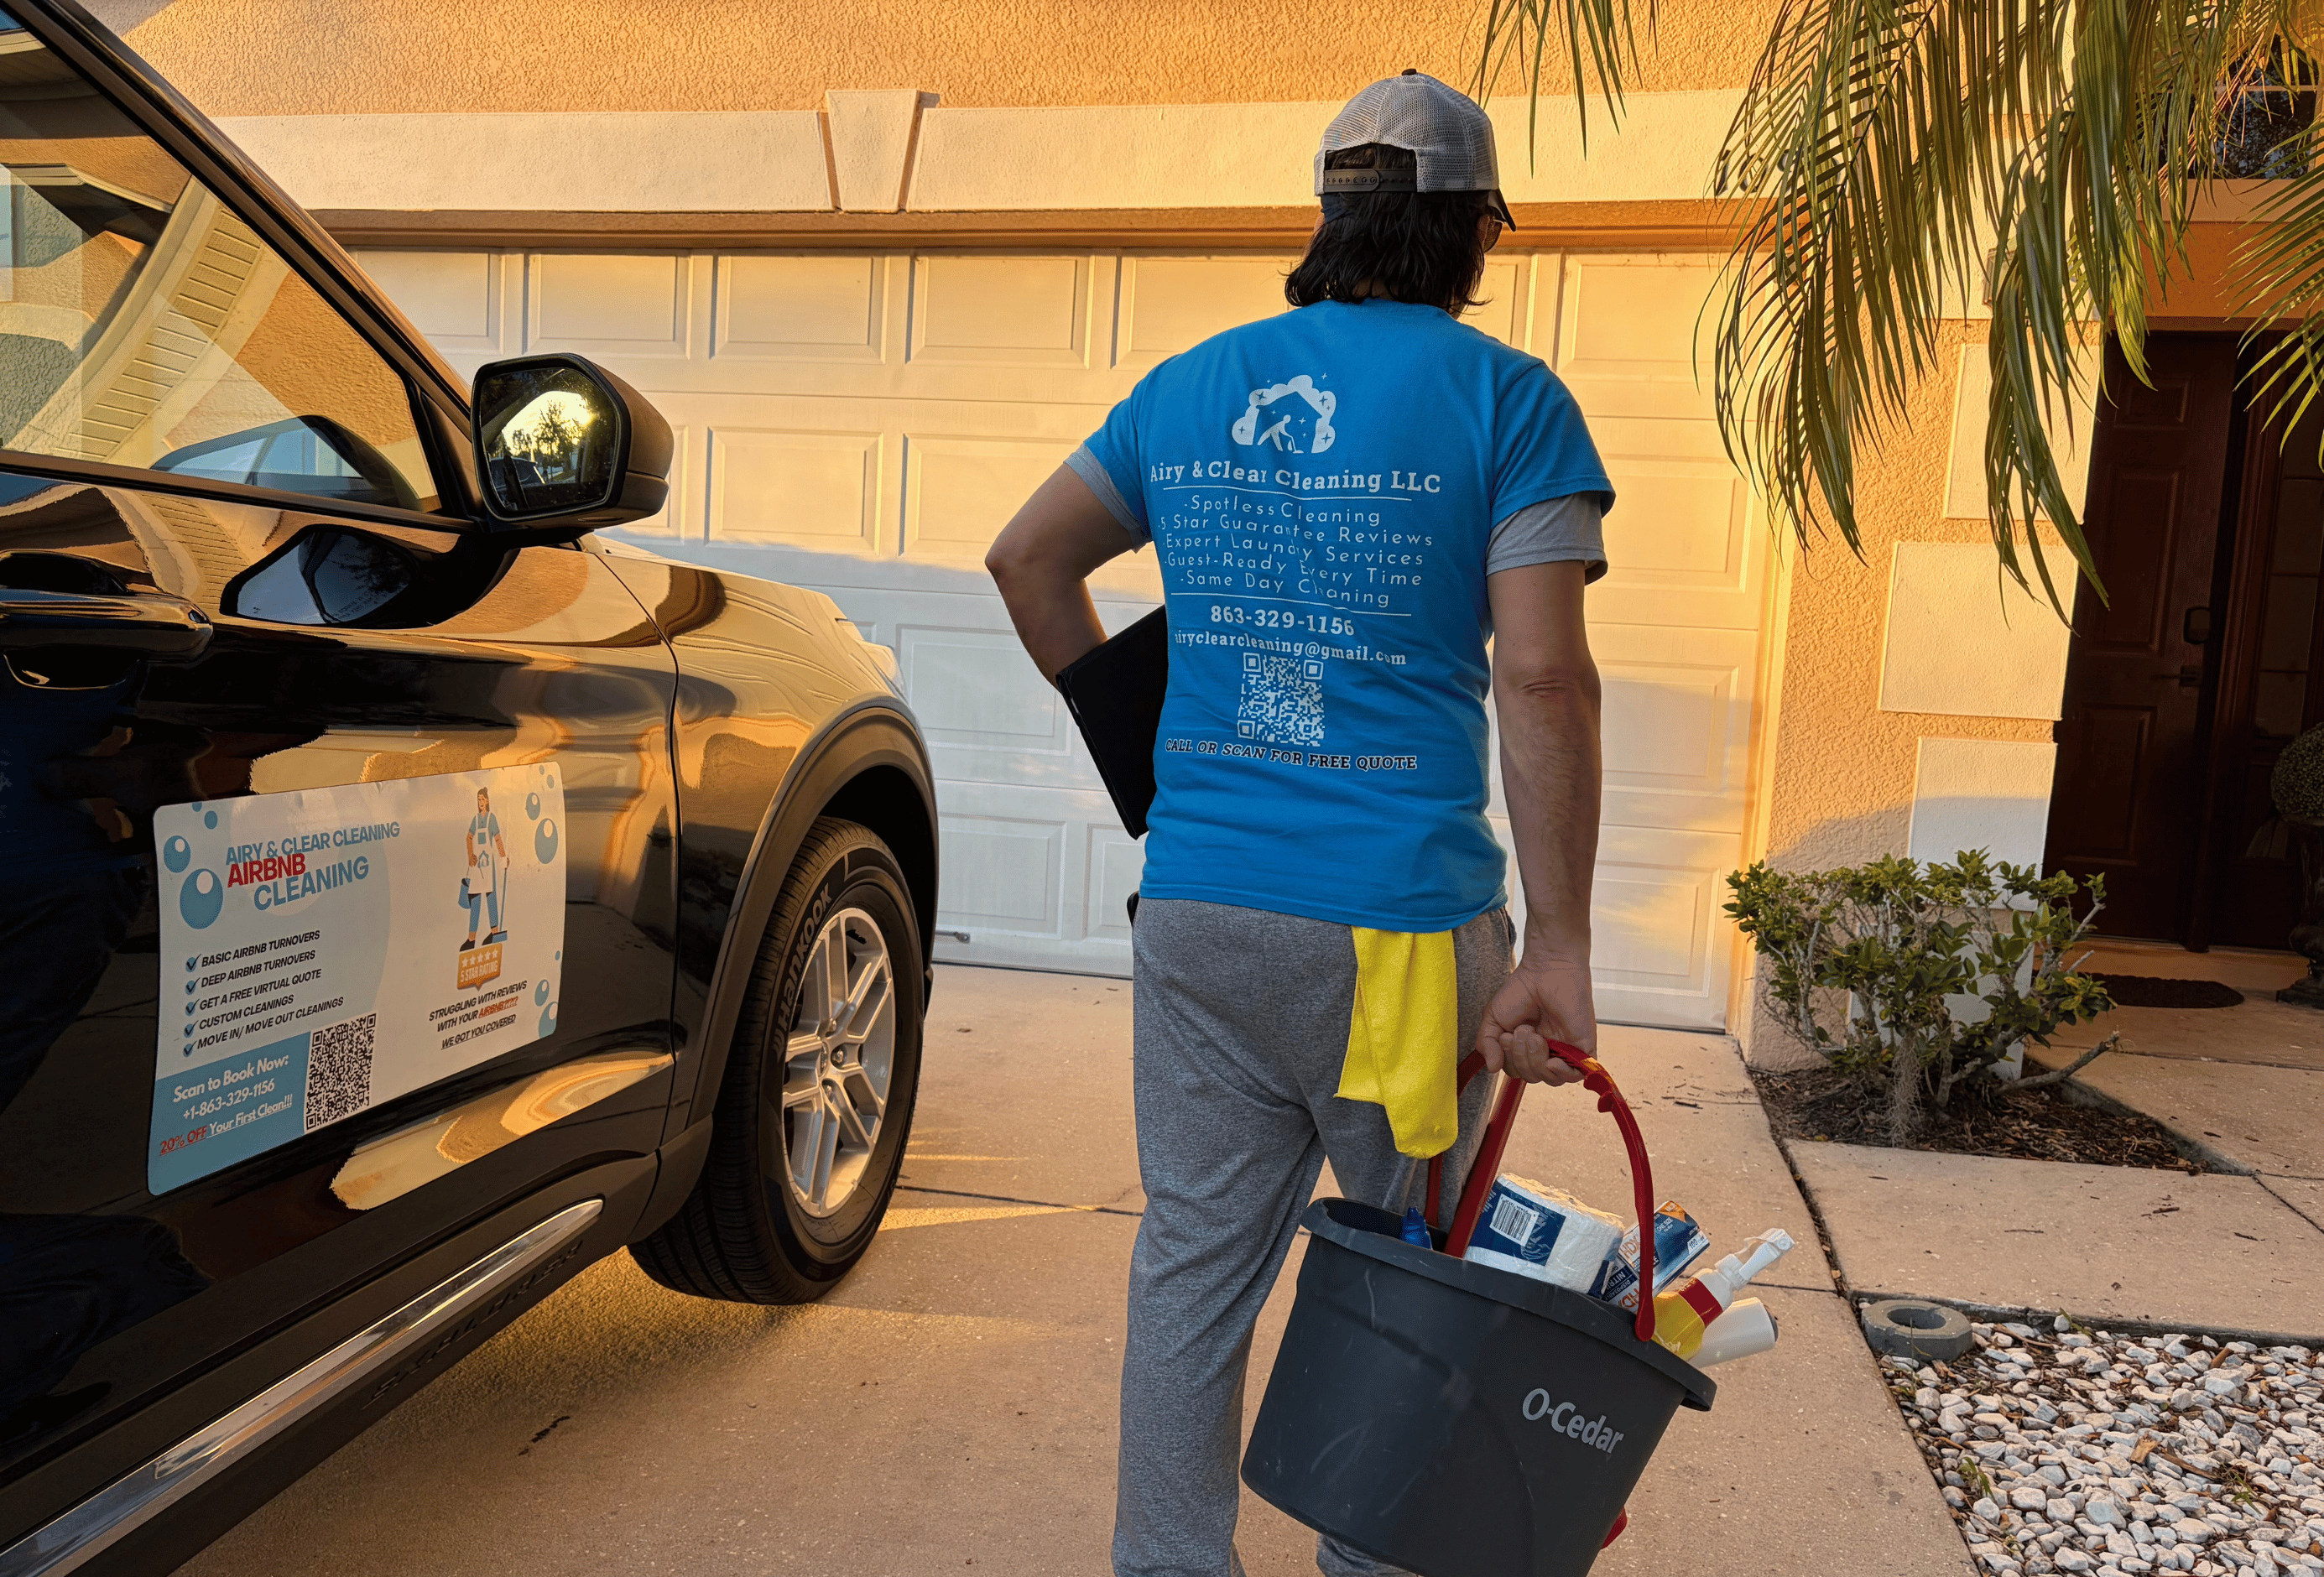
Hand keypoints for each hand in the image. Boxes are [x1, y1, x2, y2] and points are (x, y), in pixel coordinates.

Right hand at [1476, 956, 1596, 1085]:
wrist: (1547, 970)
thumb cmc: (1521, 989)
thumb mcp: (1493, 1018)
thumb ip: (1486, 1044)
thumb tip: (1491, 1068)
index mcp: (1525, 1047)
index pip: (1516, 1071)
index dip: (1509, 1060)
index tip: (1507, 1035)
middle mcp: (1545, 1051)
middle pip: (1532, 1076)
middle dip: (1521, 1058)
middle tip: (1522, 1030)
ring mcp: (1564, 1050)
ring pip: (1550, 1078)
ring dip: (1537, 1062)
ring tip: (1534, 1036)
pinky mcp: (1582, 1048)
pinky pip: (1575, 1075)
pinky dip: (1561, 1073)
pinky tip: (1552, 1060)